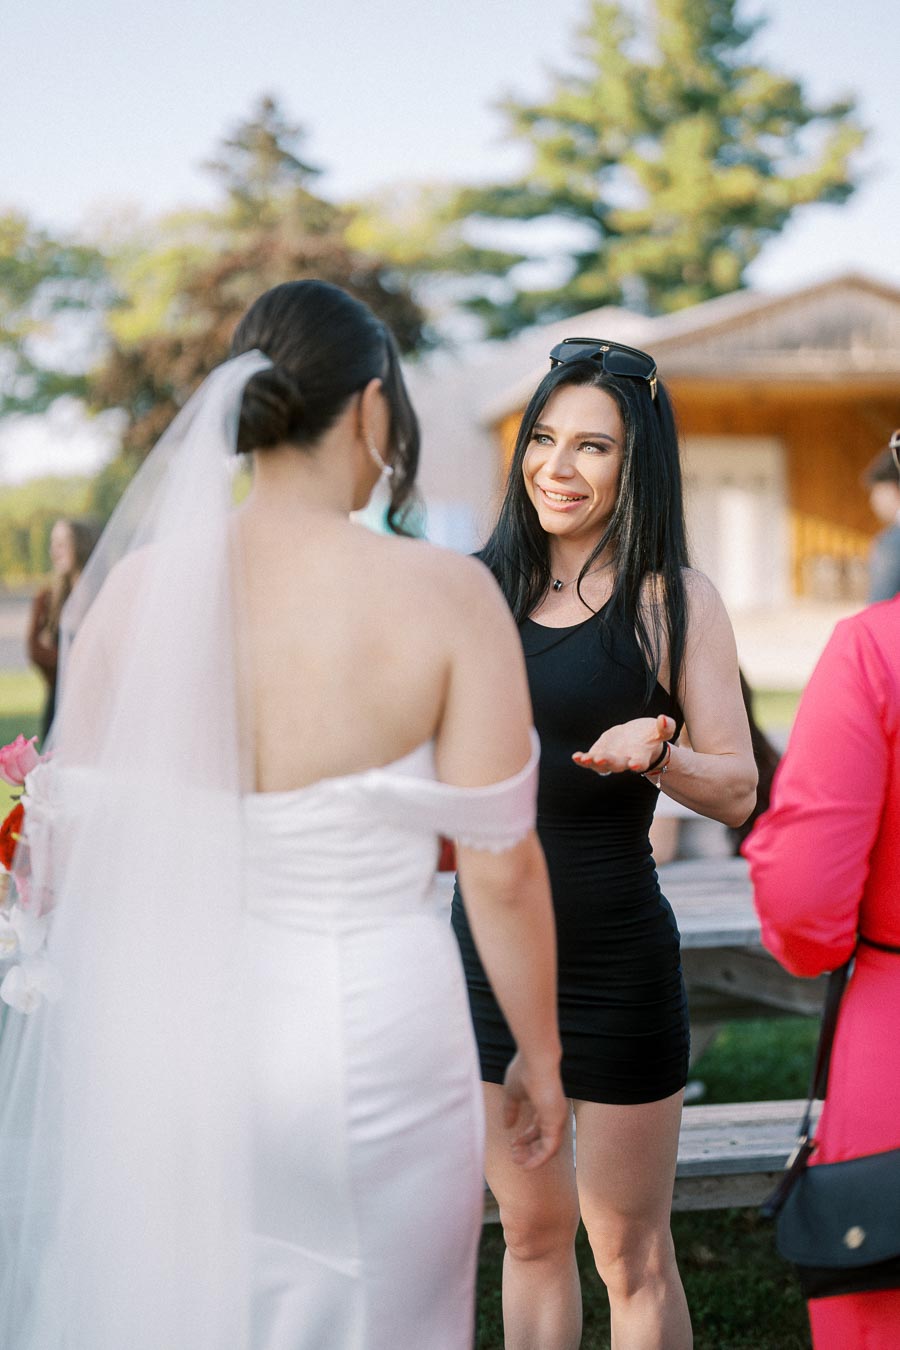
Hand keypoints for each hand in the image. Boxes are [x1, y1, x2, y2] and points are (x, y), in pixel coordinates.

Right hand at [501, 1051, 567, 1169]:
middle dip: (529, 1149)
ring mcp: (557, 1118)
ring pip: (548, 1146)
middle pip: (543, 1138)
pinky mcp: (556, 1122)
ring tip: (518, 1162)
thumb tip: (507, 1126)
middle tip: (515, 1157)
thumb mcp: (513, 1093)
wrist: (536, 1060)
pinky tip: (528, 1164)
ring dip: (533, 1156)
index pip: (537, 1127)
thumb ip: (510, 1109)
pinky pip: (550, 1148)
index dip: (525, 1138)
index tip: (512, 1144)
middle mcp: (553, 1113)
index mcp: (544, 1105)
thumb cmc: (524, 1071)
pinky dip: (540, 1158)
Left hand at [572, 713, 675, 775]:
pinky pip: (590, 760)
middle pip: (617, 764)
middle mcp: (625, 761)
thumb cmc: (650, 736)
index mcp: (641, 756)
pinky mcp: (599, 754)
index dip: (638, 763)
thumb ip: (665, 727)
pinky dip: (583, 760)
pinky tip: (576, 757)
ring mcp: (611, 760)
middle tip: (601, 759)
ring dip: (592, 762)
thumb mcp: (660, 731)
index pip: (640, 761)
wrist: (637, 740)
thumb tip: (664, 719)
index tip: (635, 764)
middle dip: (609, 761)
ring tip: (584, 759)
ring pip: (601, 765)